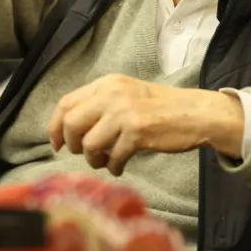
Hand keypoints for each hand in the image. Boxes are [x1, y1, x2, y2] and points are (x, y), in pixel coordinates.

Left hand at [47, 74, 243, 175]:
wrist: (195, 113)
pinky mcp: (138, 130)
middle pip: (71, 123)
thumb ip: (100, 105)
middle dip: (73, 145)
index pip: (66, 103)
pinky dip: (114, 166)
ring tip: (107, 161)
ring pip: (89, 144)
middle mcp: (112, 94)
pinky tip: (121, 166)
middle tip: (85, 154)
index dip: (55, 127)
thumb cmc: (160, 108)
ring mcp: (125, 111)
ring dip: (94, 159)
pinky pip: (113, 156)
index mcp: (106, 83)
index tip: (58, 144)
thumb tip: (69, 130)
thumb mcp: (126, 95)